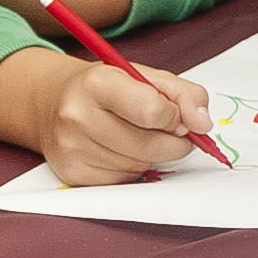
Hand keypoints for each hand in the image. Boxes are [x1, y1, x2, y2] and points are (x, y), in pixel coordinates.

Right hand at [0, 49, 212, 185]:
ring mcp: (71, 147)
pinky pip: (122, 180)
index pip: (154, 112)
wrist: (54, 101)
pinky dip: (132, 168)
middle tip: (173, 133)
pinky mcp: (71, 173)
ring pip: (138, 166)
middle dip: (174, 143)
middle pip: (150, 146)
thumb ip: (186, 95)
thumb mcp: (148, 76)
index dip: (176, 117)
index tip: (176, 115)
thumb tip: (203, 125)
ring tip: (138, 135)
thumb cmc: (110, 87)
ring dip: (151, 156)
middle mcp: (78, 115)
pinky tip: (121, 150)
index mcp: (99, 82)